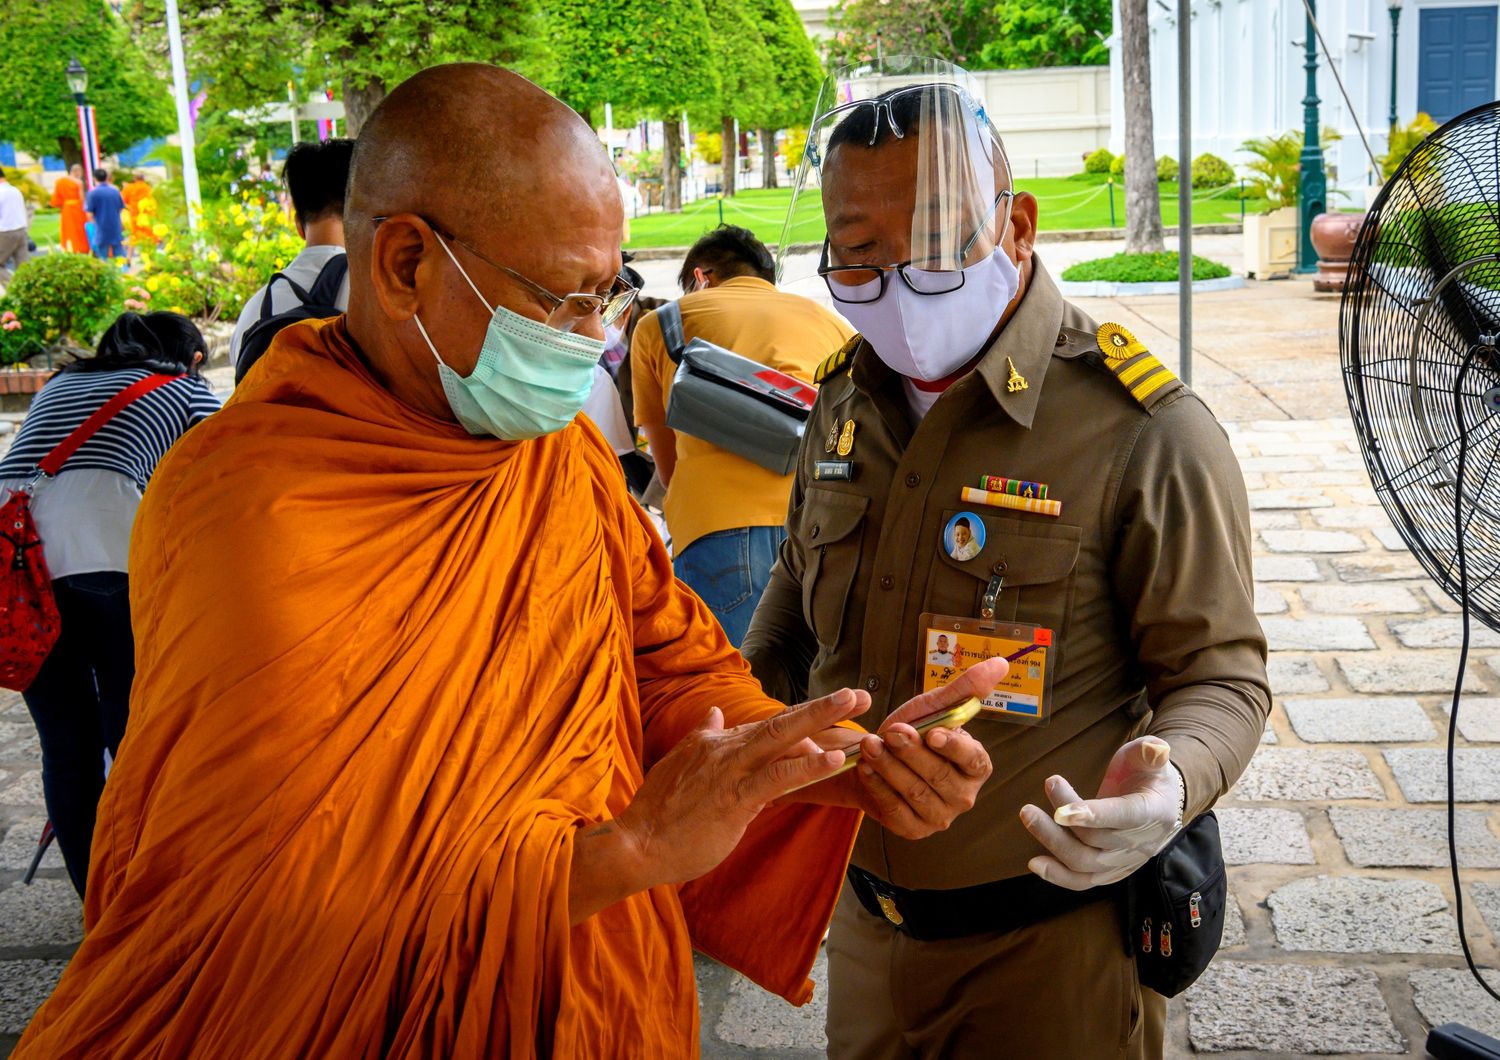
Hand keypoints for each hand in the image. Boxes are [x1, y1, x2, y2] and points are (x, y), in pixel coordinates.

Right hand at [613, 687, 868, 889]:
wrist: (636, 844)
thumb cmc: (659, 812)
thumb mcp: (680, 764)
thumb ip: (702, 737)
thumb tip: (715, 714)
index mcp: (716, 742)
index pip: (768, 726)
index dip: (803, 718)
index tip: (833, 711)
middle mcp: (726, 748)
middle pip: (782, 720)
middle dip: (823, 706)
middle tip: (859, 693)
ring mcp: (731, 771)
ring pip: (782, 737)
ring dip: (821, 720)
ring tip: (855, 709)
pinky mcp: (735, 798)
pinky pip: (777, 777)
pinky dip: (807, 766)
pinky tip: (833, 759)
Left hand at [849, 658, 1003, 839]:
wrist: (877, 757)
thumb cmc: (913, 732)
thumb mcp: (935, 707)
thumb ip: (966, 688)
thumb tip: (1001, 663)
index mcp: (976, 766)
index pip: (973, 760)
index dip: (954, 748)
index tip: (932, 733)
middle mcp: (963, 796)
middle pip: (939, 776)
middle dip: (911, 752)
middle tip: (890, 731)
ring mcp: (939, 817)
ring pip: (915, 793)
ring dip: (890, 767)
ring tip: (870, 744)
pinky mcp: (912, 829)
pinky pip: (895, 810)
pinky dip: (878, 787)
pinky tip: (865, 767)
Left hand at [1020, 736, 1183, 890]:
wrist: (1160, 805)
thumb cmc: (1148, 775)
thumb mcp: (1150, 757)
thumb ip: (1150, 752)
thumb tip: (1155, 749)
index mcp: (1153, 812)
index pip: (1123, 817)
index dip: (1093, 815)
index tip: (1060, 811)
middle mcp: (1139, 843)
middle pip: (1096, 841)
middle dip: (1061, 823)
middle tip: (1030, 804)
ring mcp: (1123, 861)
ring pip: (1084, 862)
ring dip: (1052, 844)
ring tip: (1028, 816)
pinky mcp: (1108, 871)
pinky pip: (1083, 881)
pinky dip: (1059, 876)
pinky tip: (1034, 863)